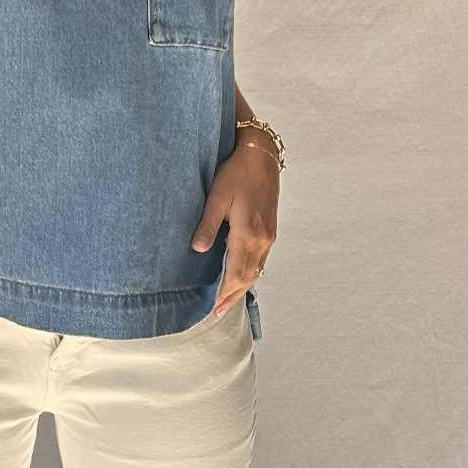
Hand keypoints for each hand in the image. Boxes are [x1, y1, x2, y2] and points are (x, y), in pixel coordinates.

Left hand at [191, 131, 278, 316]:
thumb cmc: (236, 172)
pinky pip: (261, 260)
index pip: (236, 274)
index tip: (213, 309)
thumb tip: (197, 249)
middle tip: (218, 313)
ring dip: (242, 287)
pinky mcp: (270, 228)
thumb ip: (207, 224)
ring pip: (256, 270)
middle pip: (249, 278)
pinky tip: (242, 276)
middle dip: (232, 296)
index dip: (225, 293)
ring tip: (227, 301)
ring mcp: (268, 235)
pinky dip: (250, 273)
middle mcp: (262, 239)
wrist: (261, 154)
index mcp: (248, 234)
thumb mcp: (217, 197)